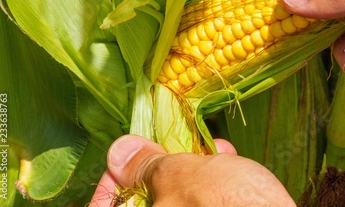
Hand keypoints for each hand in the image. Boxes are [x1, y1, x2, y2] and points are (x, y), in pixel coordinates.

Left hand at [90, 135, 294, 206]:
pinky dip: (212, 188)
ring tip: (213, 149)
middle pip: (149, 204)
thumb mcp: (184, 178)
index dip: (115, 178)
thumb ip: (148, 165)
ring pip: (181, 205)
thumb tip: (119, 151)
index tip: (129, 155)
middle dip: (162, 170)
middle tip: (172, 145)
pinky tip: (229, 163)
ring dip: (193, 174)